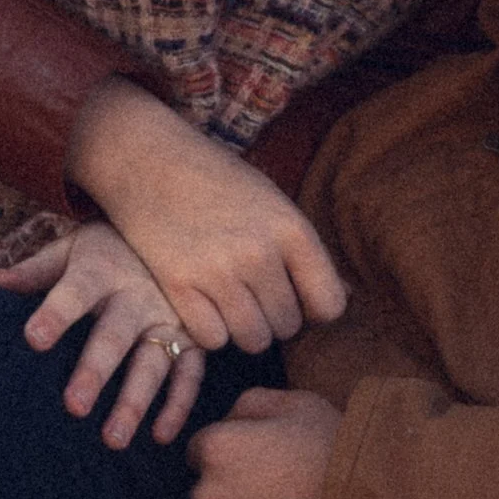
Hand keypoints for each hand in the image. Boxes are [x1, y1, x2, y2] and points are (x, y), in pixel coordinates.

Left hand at [0, 223, 210, 447]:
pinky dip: (178, 405)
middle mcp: (137, 296)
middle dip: (96, 370)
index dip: (56, 314)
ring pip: (154, 362)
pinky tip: (159, 437)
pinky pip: (190, 374)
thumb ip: (34, 272)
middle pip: (115, 335)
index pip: (75, 292)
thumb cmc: (109, 249)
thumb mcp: (72, 250)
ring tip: (112, 439)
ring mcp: (169, 318)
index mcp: (101, 271)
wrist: (175, 230)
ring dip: (135, 402)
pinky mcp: (194, 337)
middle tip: (74, 407)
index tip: (33, 338)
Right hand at [65, 78, 348, 358]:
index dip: (315, 307)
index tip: (296, 295)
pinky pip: (212, 340)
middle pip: (288, 326)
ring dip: (244, 328)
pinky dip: (209, 330)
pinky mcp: (179, 285)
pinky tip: (202, 302)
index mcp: (292, 229)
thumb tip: (349, 298)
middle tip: (253, 292)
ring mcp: (218, 271)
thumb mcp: (273, 202)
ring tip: (231, 300)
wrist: (149, 159)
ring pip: (253, 340)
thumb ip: (306, 252)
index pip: (330, 304)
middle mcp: (259, 253)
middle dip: (274, 316)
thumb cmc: (218, 181)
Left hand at [187, 387, 341, 498]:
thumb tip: (232, 421)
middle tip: (277, 484)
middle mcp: (207, 497)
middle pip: (208, 489)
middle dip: (232, 485)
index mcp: (216, 450)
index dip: (232, 447)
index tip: (259, 454)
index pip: (201, 448)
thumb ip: (250, 405)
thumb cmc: (333, 450)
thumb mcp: (296, 404)